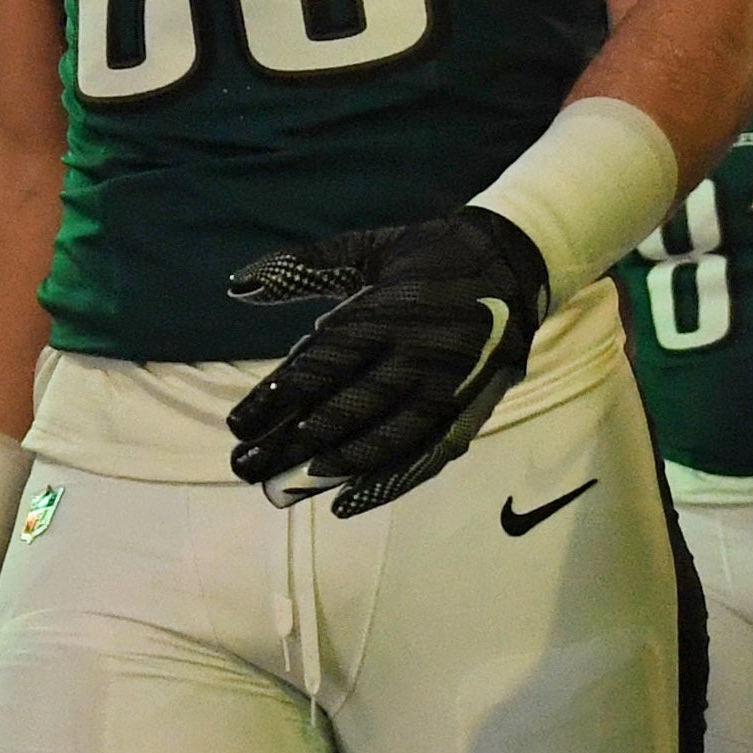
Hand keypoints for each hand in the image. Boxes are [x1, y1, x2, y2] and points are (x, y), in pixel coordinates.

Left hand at [220, 208, 552, 514]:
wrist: (515, 261)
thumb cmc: (425, 255)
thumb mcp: (365, 250)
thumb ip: (301, 268)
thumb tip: (237, 287)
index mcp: (387, 310)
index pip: (320, 364)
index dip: (275, 398)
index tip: (236, 425)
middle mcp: (417, 352)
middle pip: (344, 410)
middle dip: (288, 444)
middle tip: (243, 468)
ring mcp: (446, 387)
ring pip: (383, 439)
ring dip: (329, 470)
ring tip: (282, 490)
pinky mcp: (468, 410)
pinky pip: (426, 456)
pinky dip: (387, 483)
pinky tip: (345, 502)